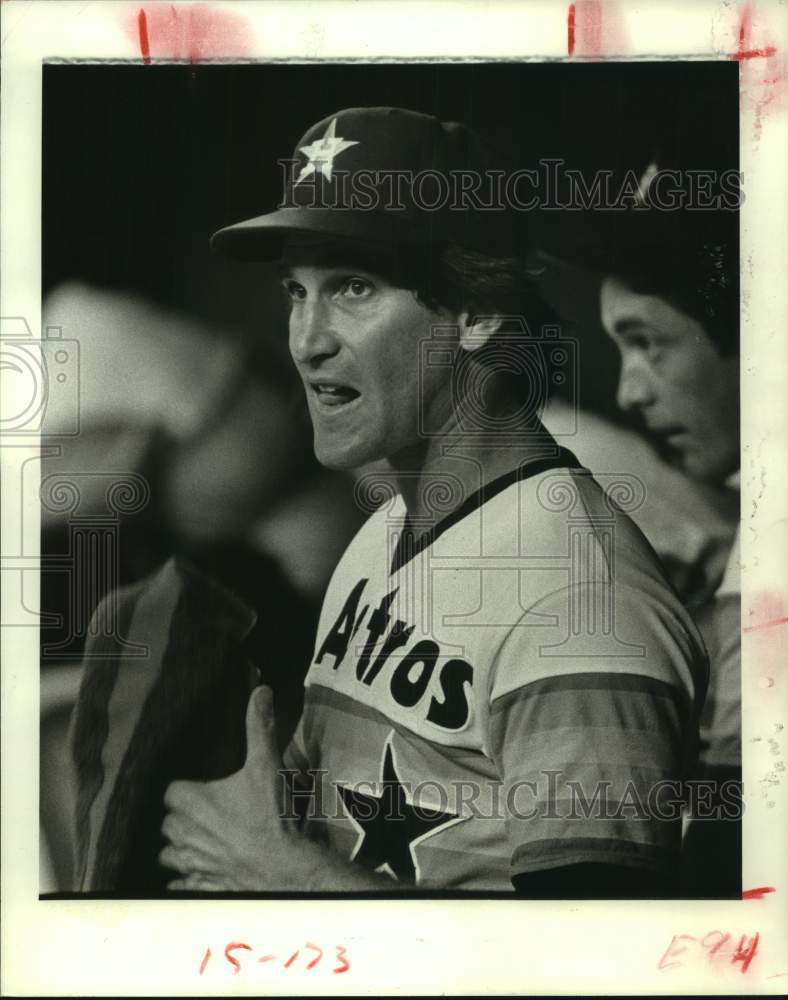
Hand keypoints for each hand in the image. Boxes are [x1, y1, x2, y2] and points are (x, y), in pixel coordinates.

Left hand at [160, 685, 310, 890]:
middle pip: (169, 822)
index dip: (186, 790)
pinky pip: (177, 885)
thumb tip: (259, 692)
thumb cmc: (269, 816)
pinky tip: (201, 873)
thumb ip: (259, 727)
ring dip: (182, 848)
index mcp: (190, 801)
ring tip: (203, 842)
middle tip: (208, 814)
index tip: (202, 790)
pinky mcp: (196, 887)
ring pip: (169, 853)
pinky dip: (185, 880)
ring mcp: (187, 863)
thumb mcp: (266, 765)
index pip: (171, 791)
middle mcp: (181, 832)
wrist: (282, 868)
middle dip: (183, 818)